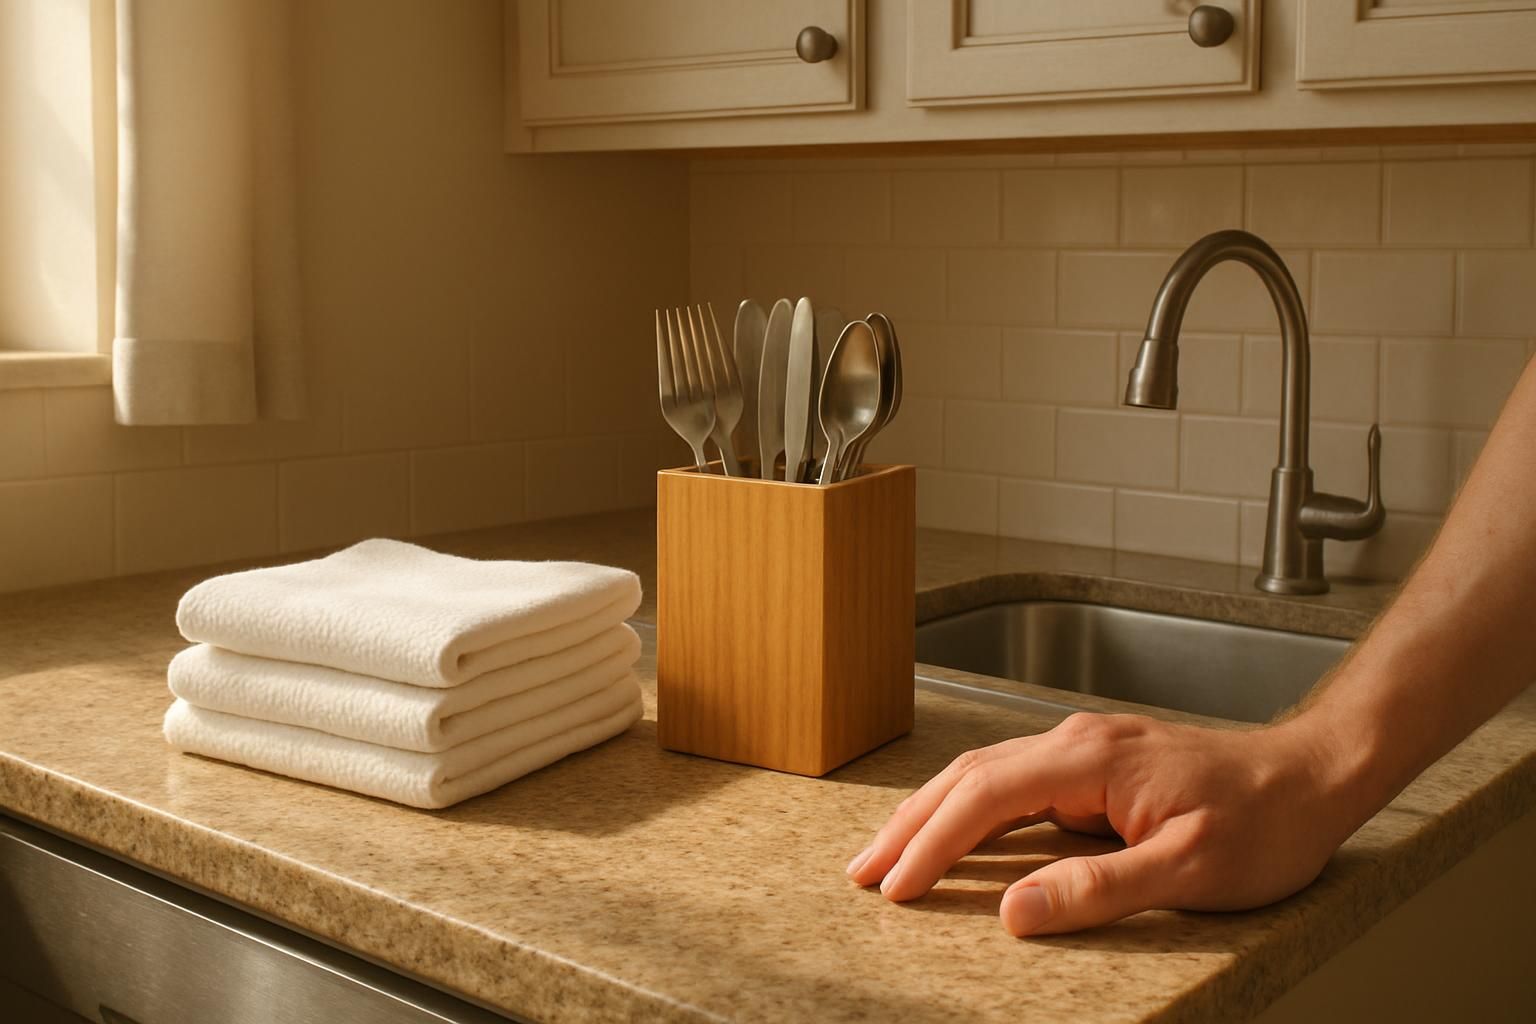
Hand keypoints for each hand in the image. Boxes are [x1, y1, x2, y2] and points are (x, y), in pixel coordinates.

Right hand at [846, 712, 1365, 935]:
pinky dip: (968, 809)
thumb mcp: (1189, 870)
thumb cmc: (1263, 822)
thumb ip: (1098, 889)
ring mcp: (1083, 750)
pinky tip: (954, 833)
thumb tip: (1014, 910)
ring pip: (984, 774)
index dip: (933, 843)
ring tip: (888, 855)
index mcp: (1090, 759)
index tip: (896, 887)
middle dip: (909, 824)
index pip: (986, 797)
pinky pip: (1012, 783)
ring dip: (931, 813)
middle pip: (968, 776)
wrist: (1313, 775)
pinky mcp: (1094, 766)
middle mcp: (1075, 743)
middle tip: (862, 872)